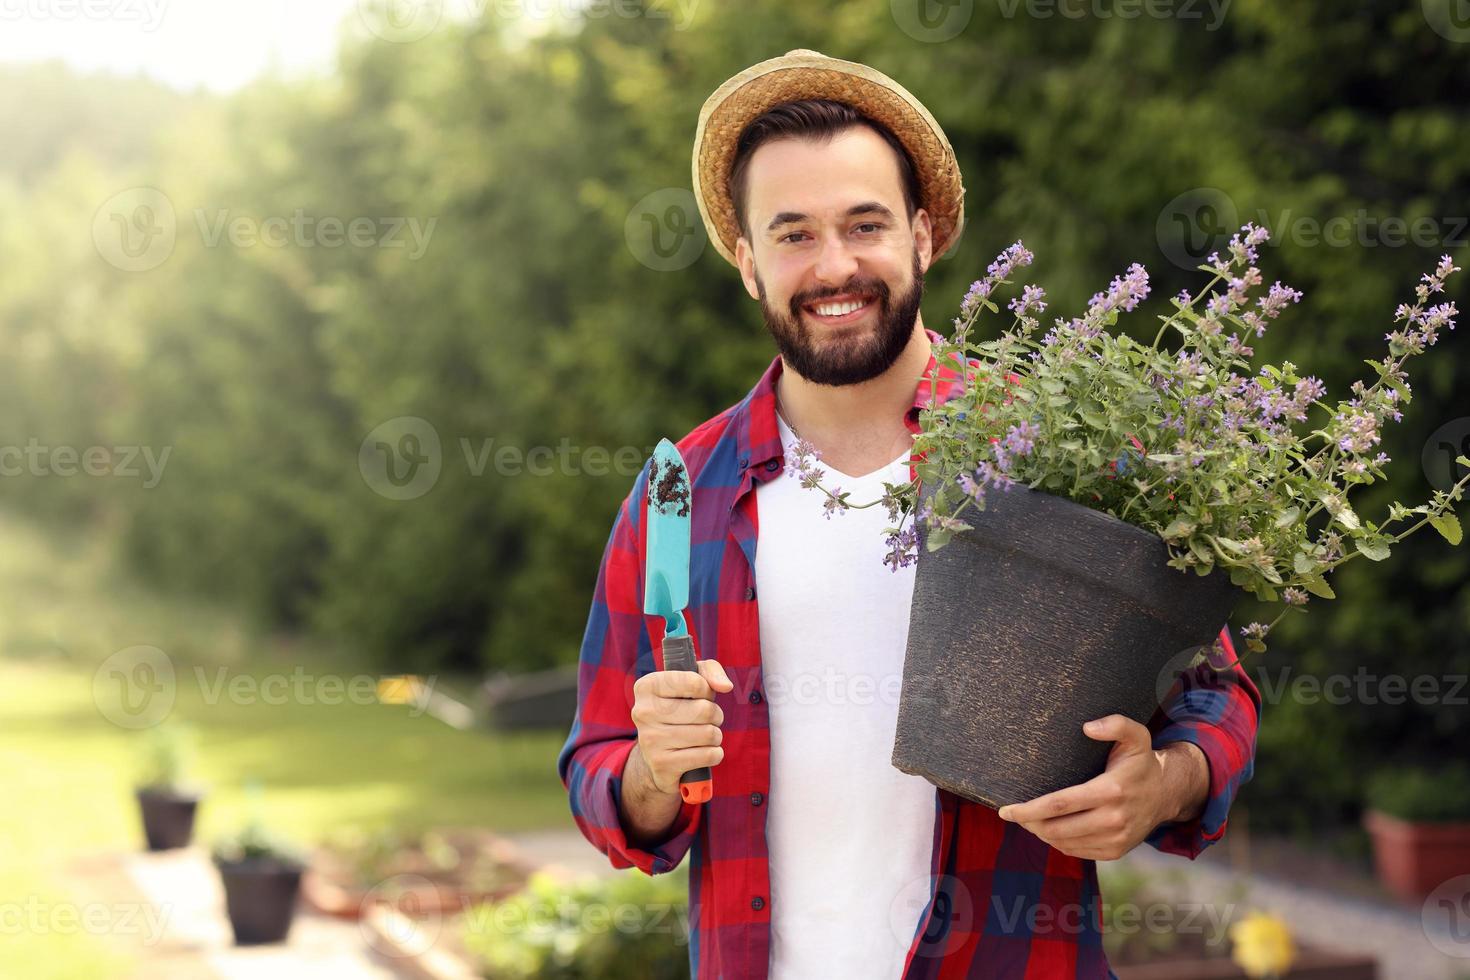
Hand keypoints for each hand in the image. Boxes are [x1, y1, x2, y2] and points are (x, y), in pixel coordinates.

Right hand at [630, 658, 732, 795]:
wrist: (657, 756)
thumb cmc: (679, 711)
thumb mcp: (691, 682)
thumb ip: (710, 671)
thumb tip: (725, 686)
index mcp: (647, 686)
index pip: (696, 683)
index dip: (707, 691)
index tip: (701, 696)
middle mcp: (643, 712)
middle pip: (704, 710)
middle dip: (716, 715)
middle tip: (707, 720)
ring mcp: (650, 739)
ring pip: (708, 734)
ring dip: (715, 736)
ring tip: (705, 736)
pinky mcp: (661, 764)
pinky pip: (708, 755)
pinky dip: (715, 754)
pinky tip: (704, 752)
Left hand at [995, 714, 1203, 861]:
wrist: (1167, 793)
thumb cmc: (1141, 760)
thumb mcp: (1136, 735)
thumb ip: (1115, 724)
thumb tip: (1087, 727)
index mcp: (1111, 791)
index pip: (1059, 804)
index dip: (1028, 809)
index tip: (1005, 810)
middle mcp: (1114, 819)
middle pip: (1056, 828)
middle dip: (1028, 823)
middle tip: (1013, 814)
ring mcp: (1115, 839)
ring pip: (1063, 843)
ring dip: (1040, 833)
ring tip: (1028, 819)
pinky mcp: (1115, 851)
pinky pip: (1076, 851)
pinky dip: (1058, 842)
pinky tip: (1051, 828)